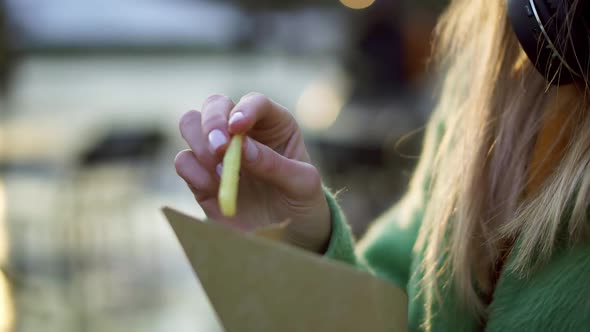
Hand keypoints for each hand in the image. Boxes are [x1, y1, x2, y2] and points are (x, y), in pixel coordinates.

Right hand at [175, 93, 330, 252]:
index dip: (244, 109)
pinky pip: (184, 161)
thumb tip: (242, 148)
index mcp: (273, 124)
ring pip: (190, 124)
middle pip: (215, 104)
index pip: (255, 102)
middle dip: (212, 121)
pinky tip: (214, 187)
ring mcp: (219, 152)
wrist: (288, 235)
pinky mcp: (201, 176)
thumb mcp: (303, 185)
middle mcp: (242, 131)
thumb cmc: (302, 202)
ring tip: (222, 173)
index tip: (236, 128)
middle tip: (220, 148)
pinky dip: (193, 171)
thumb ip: (276, 165)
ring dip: (200, 144)